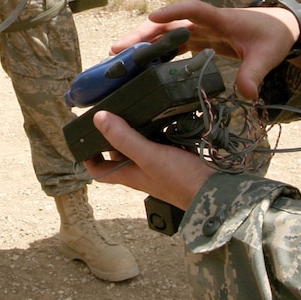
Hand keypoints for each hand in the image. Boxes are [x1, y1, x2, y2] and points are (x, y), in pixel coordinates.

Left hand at [85, 109, 213, 210]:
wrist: (216, 192)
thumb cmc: (181, 182)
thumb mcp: (149, 156)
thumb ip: (125, 138)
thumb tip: (99, 118)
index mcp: (128, 174)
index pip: (98, 169)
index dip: (87, 155)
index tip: (84, 134)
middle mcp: (140, 170)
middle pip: (118, 152)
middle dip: (114, 133)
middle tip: (114, 110)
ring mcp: (157, 165)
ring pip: (139, 144)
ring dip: (137, 128)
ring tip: (136, 107)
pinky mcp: (174, 159)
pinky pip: (160, 142)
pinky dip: (158, 129)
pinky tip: (162, 116)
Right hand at [111, 0, 298, 100]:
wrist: (282, 28)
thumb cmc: (274, 36)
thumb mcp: (267, 56)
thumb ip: (255, 73)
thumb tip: (247, 95)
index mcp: (221, 19)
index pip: (193, 10)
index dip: (173, 12)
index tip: (153, 18)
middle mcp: (206, 22)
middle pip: (169, 24)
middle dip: (143, 34)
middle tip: (117, 49)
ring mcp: (202, 30)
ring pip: (167, 34)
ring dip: (145, 44)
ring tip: (119, 59)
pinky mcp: (202, 39)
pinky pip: (175, 44)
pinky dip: (159, 52)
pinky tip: (143, 66)